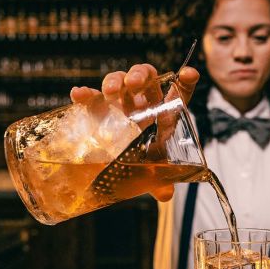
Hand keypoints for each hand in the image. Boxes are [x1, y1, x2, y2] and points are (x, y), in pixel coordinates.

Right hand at [70, 64, 199, 202]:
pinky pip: (92, 98)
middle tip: (134, 84)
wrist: (115, 169)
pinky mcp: (99, 109)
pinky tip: (79, 95)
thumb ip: (160, 182)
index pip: (178, 95)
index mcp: (163, 117)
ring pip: (120, 81)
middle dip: (141, 75)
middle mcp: (143, 106)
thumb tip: (165, 194)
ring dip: (115, 80)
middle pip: (147, 79)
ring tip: (110, 91)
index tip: (190, 74)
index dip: (185, 83)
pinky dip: (86, 95)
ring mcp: (120, 105)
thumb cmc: (141, 166)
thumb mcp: (152, 174)